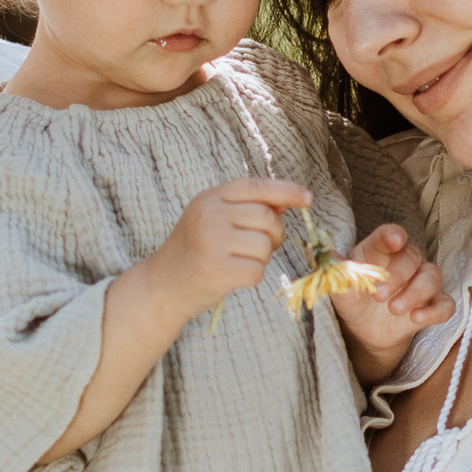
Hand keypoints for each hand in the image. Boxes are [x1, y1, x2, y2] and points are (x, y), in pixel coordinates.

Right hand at [153, 177, 311, 323]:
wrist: (163, 284)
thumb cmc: (196, 249)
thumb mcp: (214, 218)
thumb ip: (247, 207)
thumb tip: (288, 201)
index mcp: (210, 198)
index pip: (256, 187)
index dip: (286, 191)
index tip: (307, 198)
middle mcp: (209, 216)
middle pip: (266, 217)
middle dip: (274, 234)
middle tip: (261, 245)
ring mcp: (212, 243)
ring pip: (265, 245)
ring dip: (262, 257)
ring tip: (240, 260)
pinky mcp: (217, 270)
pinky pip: (257, 270)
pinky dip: (253, 276)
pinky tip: (234, 276)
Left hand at [334, 222, 454, 378]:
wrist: (364, 330)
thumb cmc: (353, 298)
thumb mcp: (340, 286)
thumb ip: (334, 269)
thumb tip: (316, 251)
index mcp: (381, 251)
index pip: (390, 236)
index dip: (393, 235)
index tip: (394, 239)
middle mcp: (406, 261)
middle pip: (412, 257)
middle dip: (398, 276)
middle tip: (378, 296)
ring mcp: (422, 282)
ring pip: (432, 277)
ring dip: (415, 293)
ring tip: (395, 310)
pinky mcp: (433, 304)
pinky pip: (446, 304)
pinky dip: (435, 311)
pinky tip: (418, 318)